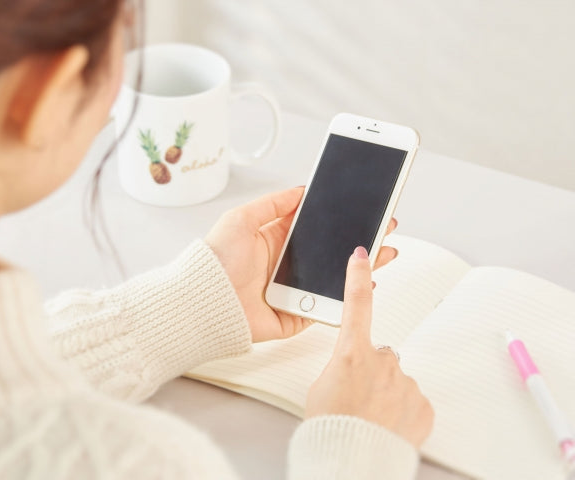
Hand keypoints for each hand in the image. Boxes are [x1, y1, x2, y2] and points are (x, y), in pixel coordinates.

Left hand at [205, 187, 399, 342]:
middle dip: (359, 239)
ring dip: (361, 266)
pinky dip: (347, 299)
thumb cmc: (215, 262)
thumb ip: (273, 204)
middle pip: (331, 250)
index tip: (362, 207)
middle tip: (385, 227)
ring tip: (384, 253)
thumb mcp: (241, 219)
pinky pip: (327, 308)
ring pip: (335, 277)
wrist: (203, 302)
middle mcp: (286, 264)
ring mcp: (293, 290)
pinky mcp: (295, 314)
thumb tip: (301, 190)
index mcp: (275, 240)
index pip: (316, 225)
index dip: (340, 216)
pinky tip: (365, 285)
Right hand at [305, 246, 433, 446]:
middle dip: (372, 371)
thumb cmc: (330, 427)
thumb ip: (342, 367)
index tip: (362, 254)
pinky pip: (412, 401)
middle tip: (358, 397)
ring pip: (396, 380)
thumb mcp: (321, 387)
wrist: (351, 460)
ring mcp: (405, 383)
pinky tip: (388, 425)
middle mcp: (382, 362)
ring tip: (371, 417)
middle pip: (379, 355)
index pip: (355, 303)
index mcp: (351, 353)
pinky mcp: (423, 406)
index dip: (359, 275)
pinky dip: (402, 411)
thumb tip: (354, 370)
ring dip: (387, 393)